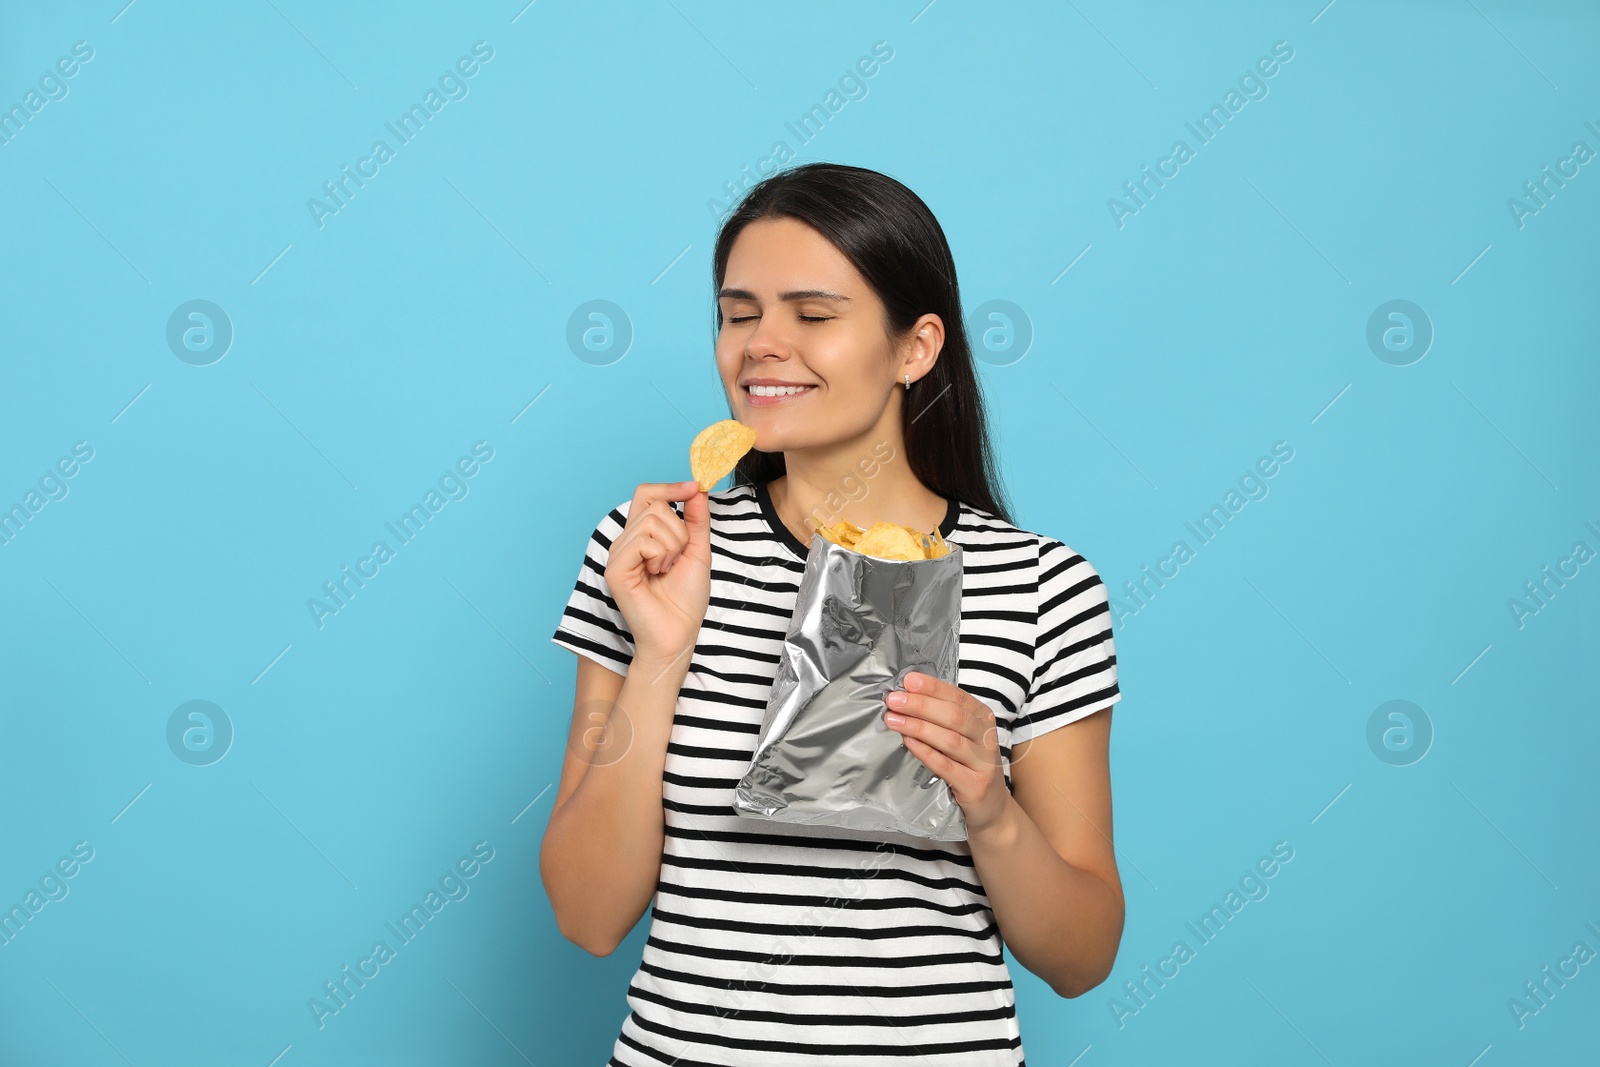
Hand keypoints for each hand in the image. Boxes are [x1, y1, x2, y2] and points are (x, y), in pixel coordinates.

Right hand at [605, 480, 710, 671]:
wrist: (679, 634)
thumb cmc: (685, 600)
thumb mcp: (697, 551)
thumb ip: (696, 519)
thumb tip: (697, 488)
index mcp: (641, 536)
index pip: (647, 494)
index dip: (670, 486)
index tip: (695, 487)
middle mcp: (625, 542)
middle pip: (655, 505)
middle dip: (679, 530)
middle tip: (677, 559)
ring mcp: (618, 555)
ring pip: (652, 521)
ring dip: (673, 546)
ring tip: (667, 569)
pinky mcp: (615, 569)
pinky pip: (643, 542)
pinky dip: (661, 556)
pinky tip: (657, 575)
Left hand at [883, 671, 1009, 834]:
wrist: (991, 809)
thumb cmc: (968, 766)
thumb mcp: (963, 738)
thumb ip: (941, 719)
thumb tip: (906, 696)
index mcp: (983, 719)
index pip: (958, 697)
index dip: (933, 687)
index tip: (908, 680)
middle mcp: (987, 738)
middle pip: (954, 716)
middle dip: (921, 705)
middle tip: (894, 700)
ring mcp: (983, 763)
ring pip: (951, 740)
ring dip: (919, 727)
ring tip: (893, 719)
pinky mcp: (975, 786)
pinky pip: (946, 766)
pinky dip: (926, 752)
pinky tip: (908, 742)